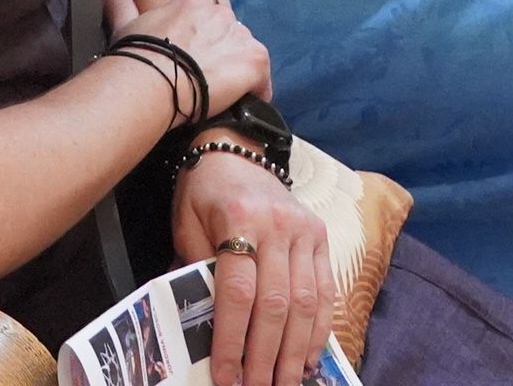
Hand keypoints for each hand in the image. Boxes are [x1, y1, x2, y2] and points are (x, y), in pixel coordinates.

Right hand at [120, 0, 270, 115]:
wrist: (152, 82)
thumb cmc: (136, 56)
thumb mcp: (125, 26)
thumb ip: (121, 5)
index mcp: (193, 1)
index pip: (211, 10)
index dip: (207, 33)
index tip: (198, 52)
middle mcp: (220, 13)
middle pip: (232, 30)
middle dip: (225, 49)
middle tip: (210, 75)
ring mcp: (239, 36)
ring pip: (247, 51)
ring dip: (240, 68)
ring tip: (227, 92)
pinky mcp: (253, 61)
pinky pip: (263, 75)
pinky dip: (258, 89)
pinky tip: (246, 103)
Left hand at [172, 148, 335, 385]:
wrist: (237, 149)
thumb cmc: (203, 191)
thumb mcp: (186, 225)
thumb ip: (194, 272)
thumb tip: (198, 331)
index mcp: (239, 218)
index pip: (237, 291)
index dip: (232, 340)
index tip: (225, 377)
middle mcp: (279, 225)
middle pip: (276, 304)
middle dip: (266, 356)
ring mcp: (305, 230)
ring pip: (306, 303)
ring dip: (296, 352)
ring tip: (285, 385)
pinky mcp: (322, 237)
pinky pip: (325, 291)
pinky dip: (319, 330)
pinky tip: (309, 360)